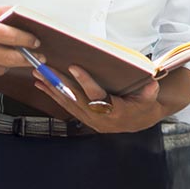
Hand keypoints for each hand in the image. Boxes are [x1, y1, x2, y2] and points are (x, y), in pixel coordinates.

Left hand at [33, 65, 163, 133]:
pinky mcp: (83, 117)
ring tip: (38, 75)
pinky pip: (65, 105)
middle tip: (45, 70)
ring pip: (67, 103)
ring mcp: (89, 119)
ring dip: (51, 89)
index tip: (74, 67)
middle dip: (59, 83)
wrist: (138, 121)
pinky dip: (53, 95)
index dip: (86, 82)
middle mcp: (99, 118)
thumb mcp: (150, 98)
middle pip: (76, 99)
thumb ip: (149, 92)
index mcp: (115, 112)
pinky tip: (43, 85)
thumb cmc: (143, 106)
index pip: (98, 97)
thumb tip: (151, 83)